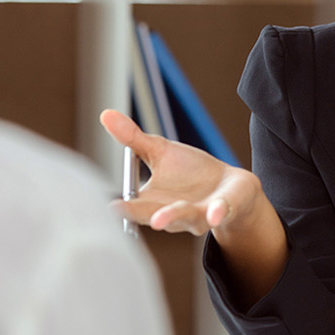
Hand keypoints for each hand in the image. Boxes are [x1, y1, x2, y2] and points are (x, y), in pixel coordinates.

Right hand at [99, 109, 261, 236]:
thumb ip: (134, 139)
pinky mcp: (223, 210)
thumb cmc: (190, 172)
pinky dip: (217, 212)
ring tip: (158, 220)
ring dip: (172, 217)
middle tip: (120, 211)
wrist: (229, 186)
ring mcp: (198, 214)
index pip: (134, 207)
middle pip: (154, 215)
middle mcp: (173, 214)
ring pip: (185, 216)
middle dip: (140, 214)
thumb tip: (106, 115)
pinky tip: (214, 213)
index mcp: (154, 201)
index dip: (121, 207)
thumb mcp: (161, 151)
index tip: (107, 206)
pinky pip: (219, 212)